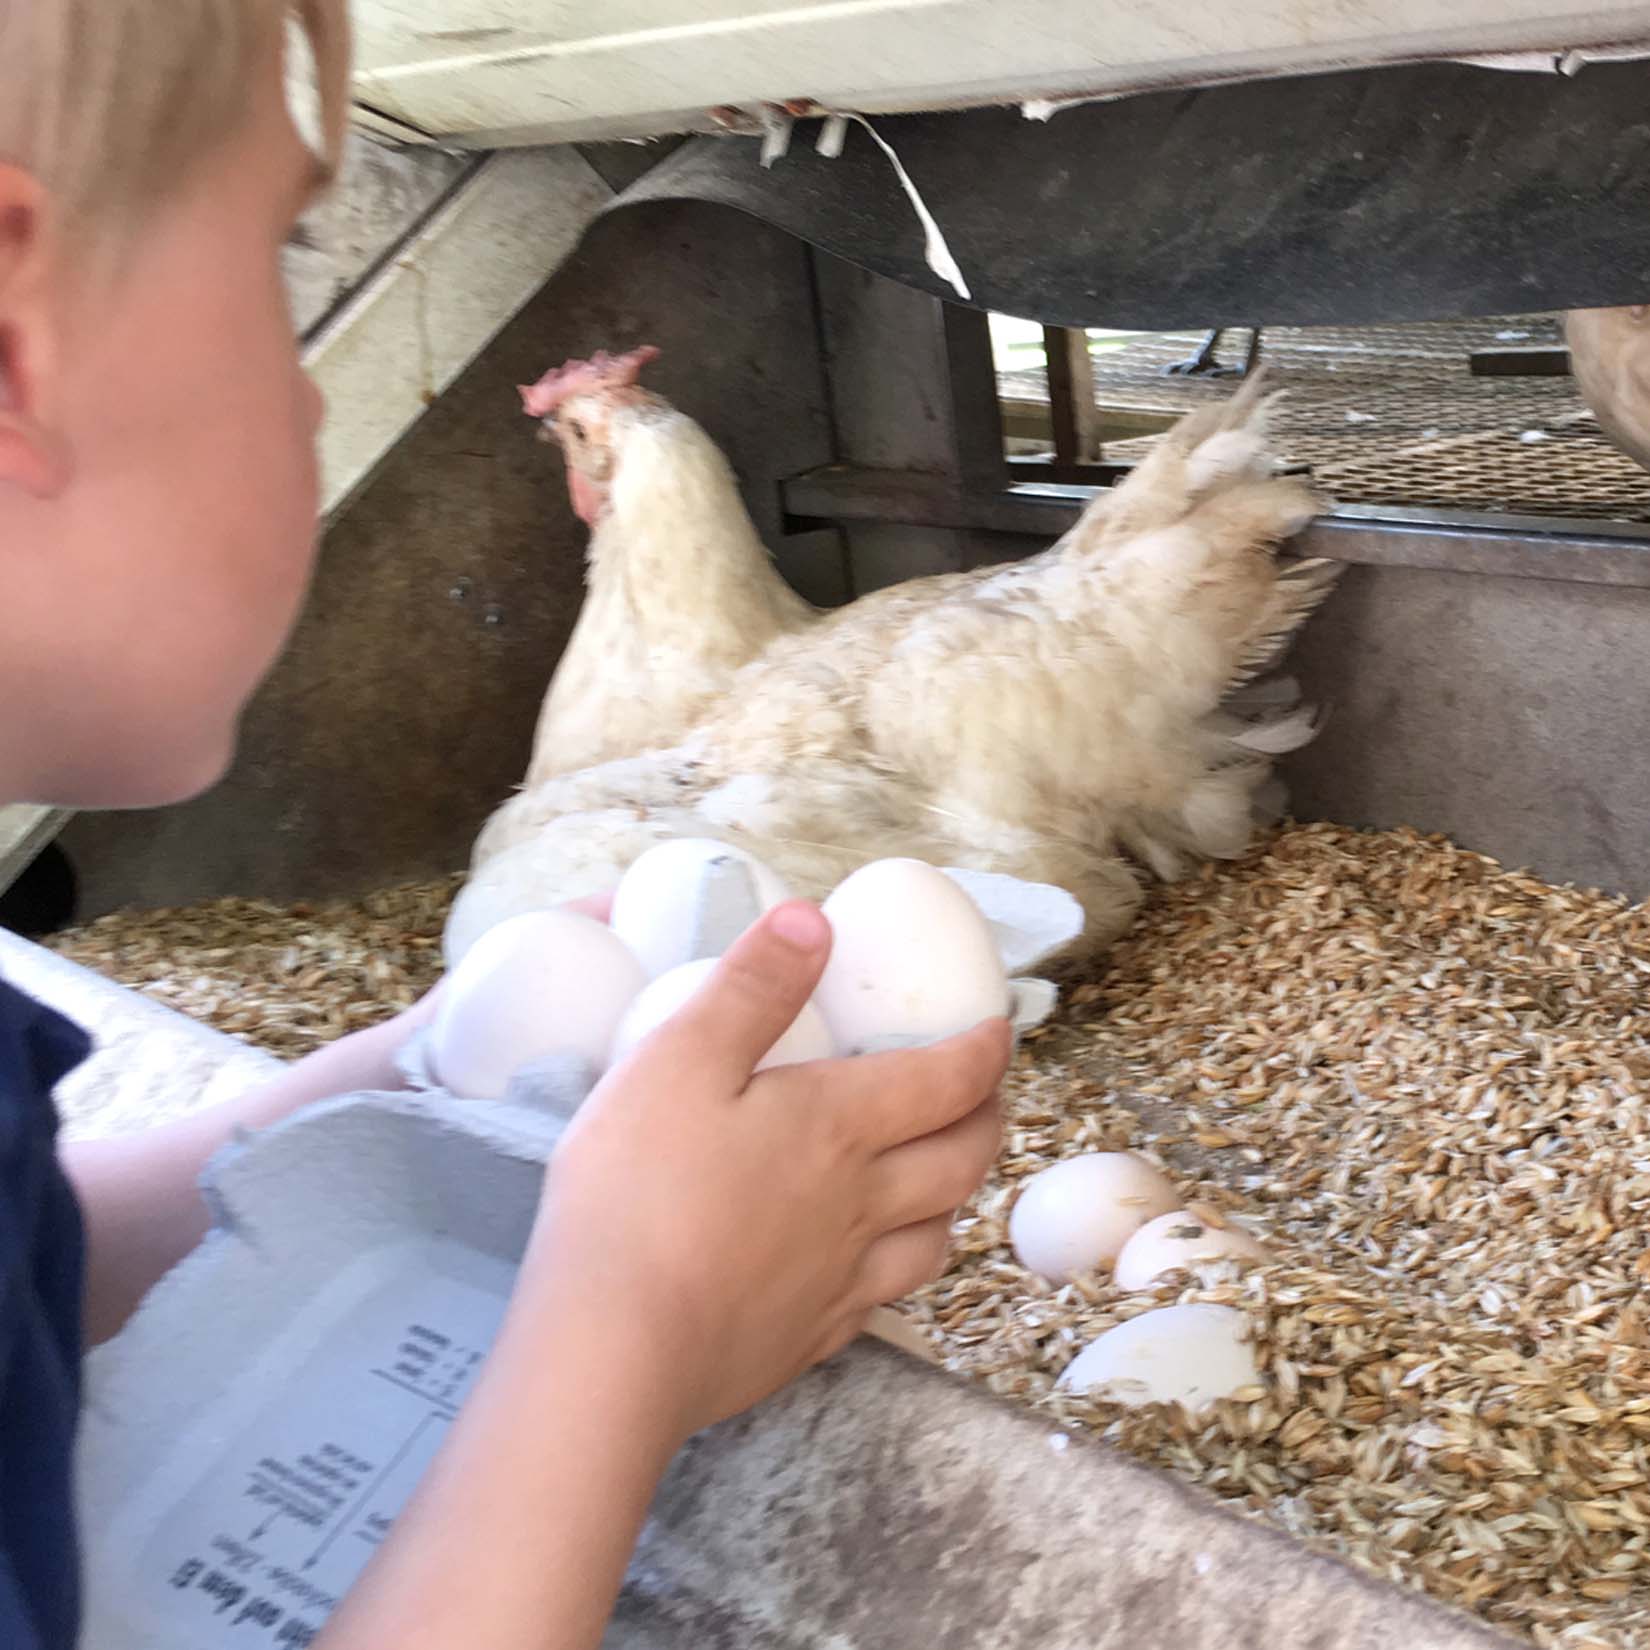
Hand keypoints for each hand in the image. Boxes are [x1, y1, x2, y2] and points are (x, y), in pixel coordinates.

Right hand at [519, 900, 1009, 1441]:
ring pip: (937, 1235)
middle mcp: (864, 1203)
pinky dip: (901, 1267)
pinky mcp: (811, 1340)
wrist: (616, 1349)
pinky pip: (885, 1298)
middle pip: (963, 1158)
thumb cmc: (638, 1194)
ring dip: (955, 1195)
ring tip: (941, 1173)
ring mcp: (842, 1280)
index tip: (996, 1029)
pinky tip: (873, 1264)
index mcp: (841, 1126)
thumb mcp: (677, 1060)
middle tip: (980, 1094)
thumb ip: (750, 987)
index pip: (949, 1080)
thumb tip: (814, 918)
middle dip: (986, 1117)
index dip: (984, 1050)